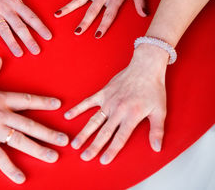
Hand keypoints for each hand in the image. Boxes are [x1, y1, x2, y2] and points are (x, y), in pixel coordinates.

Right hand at [0, 0, 51, 56]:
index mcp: (14, 1)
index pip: (31, 17)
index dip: (40, 27)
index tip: (48, 37)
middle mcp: (5, 9)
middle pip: (19, 27)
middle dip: (29, 40)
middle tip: (36, 51)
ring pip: (4, 31)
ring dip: (12, 43)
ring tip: (19, 53)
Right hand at [0, 57, 67, 183]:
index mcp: (0, 98)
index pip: (28, 100)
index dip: (44, 102)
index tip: (58, 105)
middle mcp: (1, 114)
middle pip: (30, 124)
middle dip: (49, 133)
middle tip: (65, 140)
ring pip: (21, 141)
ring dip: (39, 149)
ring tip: (53, 156)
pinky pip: (0, 158)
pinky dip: (11, 169)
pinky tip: (20, 178)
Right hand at [48, 0, 146, 37]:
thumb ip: (140, 2)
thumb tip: (145, 15)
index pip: (109, 14)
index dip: (104, 25)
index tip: (97, 35)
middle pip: (92, 10)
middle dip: (84, 22)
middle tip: (77, 32)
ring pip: (78, 0)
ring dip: (68, 8)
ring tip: (57, 15)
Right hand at [65, 44, 167, 163]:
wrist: (145, 67)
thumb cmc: (153, 89)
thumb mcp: (160, 111)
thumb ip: (157, 131)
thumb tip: (156, 148)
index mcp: (132, 115)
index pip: (119, 137)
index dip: (111, 150)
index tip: (103, 160)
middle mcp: (117, 110)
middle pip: (104, 132)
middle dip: (93, 146)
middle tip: (84, 157)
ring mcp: (108, 101)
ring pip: (93, 120)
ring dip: (84, 133)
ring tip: (75, 143)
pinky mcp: (103, 93)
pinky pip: (87, 102)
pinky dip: (77, 109)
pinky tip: (68, 116)